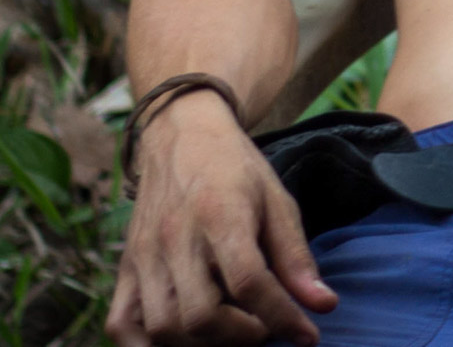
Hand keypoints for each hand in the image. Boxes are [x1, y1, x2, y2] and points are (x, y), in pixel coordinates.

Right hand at [107, 91, 336, 345]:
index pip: (248, 281)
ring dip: (202, 343)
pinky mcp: (126, 267)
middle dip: (241, 336)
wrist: (182, 133)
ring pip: (163, 327)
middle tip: (264, 326)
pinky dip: (147, 346)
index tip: (307, 334)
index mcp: (221, 213)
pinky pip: (121, 324)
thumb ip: (296, 256)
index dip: (281, 316)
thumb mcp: (276, 200)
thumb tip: (324, 305)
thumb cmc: (235, 169)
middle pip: (201, 315)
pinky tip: (182, 338)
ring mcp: (145, 255)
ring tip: (230, 329)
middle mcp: (176, 237)